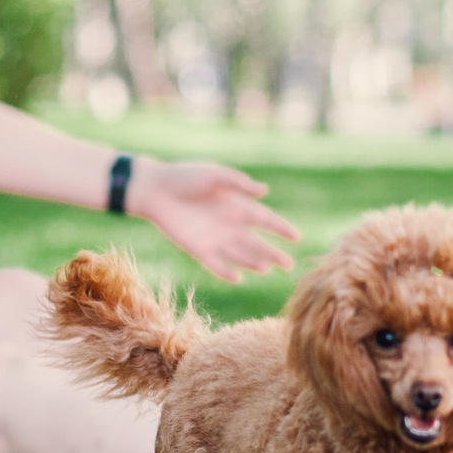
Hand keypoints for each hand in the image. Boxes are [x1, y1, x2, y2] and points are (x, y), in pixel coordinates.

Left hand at [130, 159, 298, 281]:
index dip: (281, 229)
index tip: (297, 238)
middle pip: (257, 243)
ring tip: (265, 269)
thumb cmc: (186, 176)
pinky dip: (226, 271)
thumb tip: (264, 191)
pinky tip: (238, 277)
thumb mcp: (214, 175)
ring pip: (240, 255)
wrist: (155, 190)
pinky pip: (216, 264)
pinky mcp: (198, 249)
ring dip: (252, 262)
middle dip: (273, 254)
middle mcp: (230, 225)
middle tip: (289, 265)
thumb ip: (238, 183)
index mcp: (237, 205)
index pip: (266, 220)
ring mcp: (215, 239)